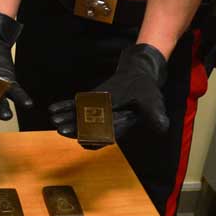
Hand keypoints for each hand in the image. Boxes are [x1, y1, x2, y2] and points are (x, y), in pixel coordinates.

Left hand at [48, 44, 169, 148]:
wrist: (139, 75)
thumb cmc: (146, 90)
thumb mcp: (153, 103)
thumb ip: (155, 116)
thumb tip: (163, 127)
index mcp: (119, 126)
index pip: (105, 135)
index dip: (94, 137)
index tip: (82, 139)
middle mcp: (104, 122)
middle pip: (87, 129)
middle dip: (74, 129)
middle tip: (62, 130)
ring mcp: (95, 112)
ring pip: (78, 119)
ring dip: (66, 119)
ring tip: (55, 119)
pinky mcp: (90, 102)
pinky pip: (75, 106)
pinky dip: (64, 107)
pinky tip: (53, 108)